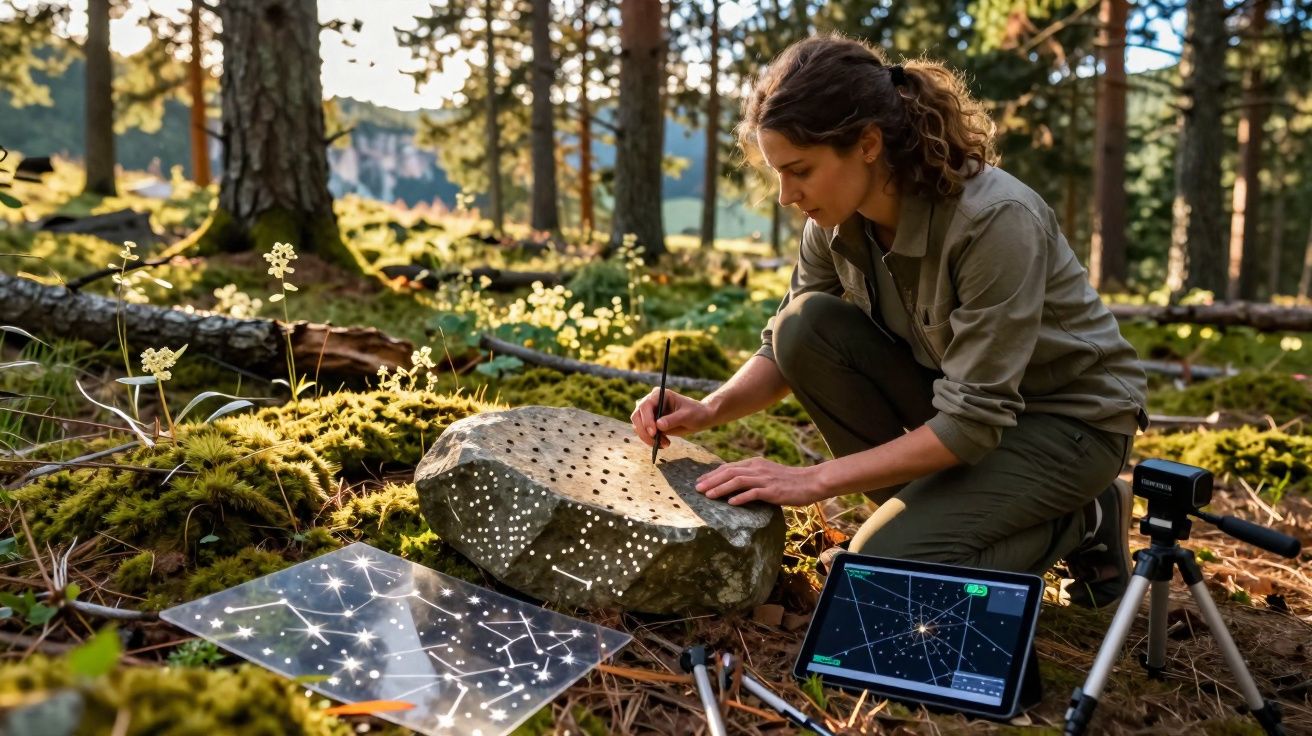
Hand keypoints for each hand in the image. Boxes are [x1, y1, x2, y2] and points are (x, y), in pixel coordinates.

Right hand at [630, 388, 715, 448]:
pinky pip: (644, 433)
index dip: (646, 419)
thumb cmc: (696, 413)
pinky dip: (650, 440)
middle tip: (656, 442)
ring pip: (638, 426)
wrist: (700, 418)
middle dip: (644, 431)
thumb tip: (658, 425)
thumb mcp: (687, 416)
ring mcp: (650, 413)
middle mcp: (651, 402)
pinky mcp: (651, 424)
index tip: (654, 433)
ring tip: (665, 444)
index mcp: (659, 395)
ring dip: (647, 438)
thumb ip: (673, 420)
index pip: (645, 406)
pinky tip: (664, 444)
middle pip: (637, 416)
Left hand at [695, 457, 829, 505]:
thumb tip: (733, 484)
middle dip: (711, 480)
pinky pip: (753, 493)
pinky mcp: (773, 490)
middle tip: (696, 489)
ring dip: (720, 488)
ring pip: (737, 481)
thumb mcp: (767, 474)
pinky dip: (740, 497)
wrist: (811, 482)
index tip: (699, 481)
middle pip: (729, 472)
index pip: (728, 467)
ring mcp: (765, 479)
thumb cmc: (788, 481)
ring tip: (708, 496)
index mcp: (755, 464)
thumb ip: (751, 476)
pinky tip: (731, 503)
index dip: (712, 474)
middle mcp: (757, 469)